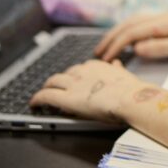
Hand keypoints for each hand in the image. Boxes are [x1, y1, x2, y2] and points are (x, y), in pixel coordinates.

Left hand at [30, 60, 146, 122]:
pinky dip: (37, 99)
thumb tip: (116, 64)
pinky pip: (46, 96)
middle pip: (65, 74)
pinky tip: (33, 104)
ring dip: (46, 87)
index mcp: (98, 66)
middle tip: (56, 88)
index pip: (82, 68)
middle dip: (60, 80)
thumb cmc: (134, 92)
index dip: (76, 76)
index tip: (75, 81)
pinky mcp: (66, 99)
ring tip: (42, 95)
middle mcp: (84, 72)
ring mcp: (74, 85)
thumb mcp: (126, 75)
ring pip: (52, 82)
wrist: (133, 99)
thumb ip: (118, 69)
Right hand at [96, 13, 167, 60]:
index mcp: (162, 23)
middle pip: (128, 24)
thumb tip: (137, 48)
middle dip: (111, 38)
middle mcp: (159, 18)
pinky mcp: (165, 23)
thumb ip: (159, 47)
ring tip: (107, 47)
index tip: (106, 58)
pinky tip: (128, 42)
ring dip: (118, 33)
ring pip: (133, 22)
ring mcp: (162, 19)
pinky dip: (129, 32)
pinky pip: (141, 24)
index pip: (132, 32)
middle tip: (98, 53)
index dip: (117, 45)